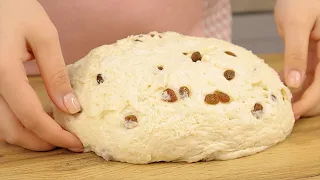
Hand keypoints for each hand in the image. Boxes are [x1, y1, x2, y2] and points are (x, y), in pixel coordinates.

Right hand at [0, 0, 82, 150]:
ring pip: (2, 126)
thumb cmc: (14, 8)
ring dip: (30, 136)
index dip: (54, 135)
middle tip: (68, 143)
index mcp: (2, 70)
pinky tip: (39, 118)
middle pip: (12, 129)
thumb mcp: (43, 36)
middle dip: (42, 142)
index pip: (30, 116)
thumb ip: (55, 73)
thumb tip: (71, 107)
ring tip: (57, 133)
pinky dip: (19, 123)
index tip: (76, 143)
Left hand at [275, 0, 319, 118]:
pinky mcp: (312, 51)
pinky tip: (284, 88)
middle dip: (306, 102)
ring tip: (284, 106)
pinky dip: (297, 81)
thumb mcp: (297, 25)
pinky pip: (307, 71)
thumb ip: (296, 53)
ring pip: (315, 80)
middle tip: (286, 114)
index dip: (310, 101)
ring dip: (301, 94)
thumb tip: (294, 83)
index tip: (293, 113)